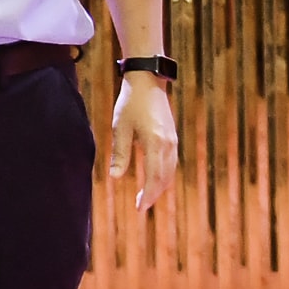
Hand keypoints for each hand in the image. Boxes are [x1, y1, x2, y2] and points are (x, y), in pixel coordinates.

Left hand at [108, 72, 181, 209]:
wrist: (148, 80)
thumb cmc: (130, 102)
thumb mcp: (120, 128)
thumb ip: (120, 153)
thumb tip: (116, 178)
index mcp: (155, 144)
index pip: (154, 178)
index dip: (147, 195)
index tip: (139, 208)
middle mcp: (168, 145)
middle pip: (165, 178)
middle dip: (154, 194)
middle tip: (140, 206)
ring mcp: (173, 141)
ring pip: (170, 171)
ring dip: (160, 186)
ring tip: (146, 196)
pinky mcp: (172, 137)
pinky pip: (171, 162)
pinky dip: (164, 174)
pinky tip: (154, 178)